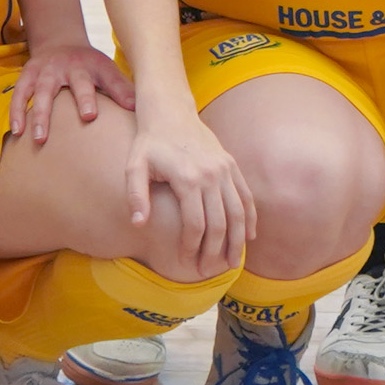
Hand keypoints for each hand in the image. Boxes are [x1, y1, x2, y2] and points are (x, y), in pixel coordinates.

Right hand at [9, 39, 136, 143]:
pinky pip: (19, 94)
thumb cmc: (90, 65)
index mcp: (87, 66)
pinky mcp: (27, 76)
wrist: (60, 42)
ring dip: (36, 115)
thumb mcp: (108, 71)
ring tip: (38, 138)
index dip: (88, 97)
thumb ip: (122, 89)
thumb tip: (140, 110)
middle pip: (58, 86)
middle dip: (56, 107)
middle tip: (57, 130)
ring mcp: (43, 71)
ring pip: (37, 92)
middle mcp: (63, 67)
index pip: (88, 82)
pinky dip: (16, 111)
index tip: (90, 115)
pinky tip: (16, 131)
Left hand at [123, 103, 251, 282]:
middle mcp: (211, 175)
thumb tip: (139, 224)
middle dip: (214, 252)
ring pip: (238, 213)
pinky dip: (251, 219)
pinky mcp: (232, 165)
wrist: (170, 112)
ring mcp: (225, 170)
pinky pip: (246, 197)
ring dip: (238, 241)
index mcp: (187, 178)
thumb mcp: (134, 166)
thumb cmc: (149, 143)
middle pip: (219, 223)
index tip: (186, 262)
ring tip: (233, 264)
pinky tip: (250, 237)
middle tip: (207, 271)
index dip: (191, 247)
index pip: (195, 224)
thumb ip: (136, 196)